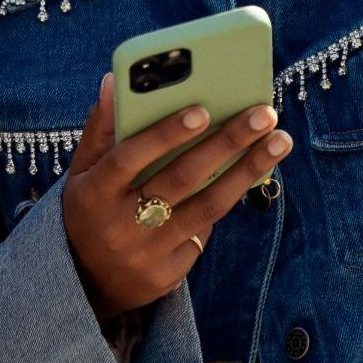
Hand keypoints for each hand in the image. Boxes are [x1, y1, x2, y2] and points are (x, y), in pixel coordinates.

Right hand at [60, 72, 292, 321]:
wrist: (86, 282)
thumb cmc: (91, 209)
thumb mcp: (82, 171)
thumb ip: (101, 128)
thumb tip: (112, 80)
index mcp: (93, 192)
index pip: (129, 158)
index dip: (164, 134)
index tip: (203, 109)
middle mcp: (119, 224)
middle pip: (181, 179)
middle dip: (226, 143)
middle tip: (265, 114)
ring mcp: (147, 253)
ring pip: (206, 207)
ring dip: (247, 171)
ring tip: (279, 141)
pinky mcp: (169, 274)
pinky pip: (205, 232)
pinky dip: (227, 199)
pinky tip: (251, 173)